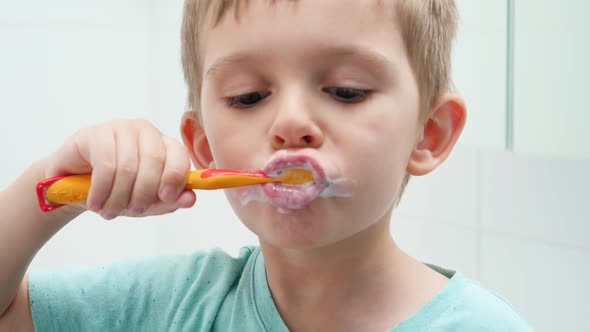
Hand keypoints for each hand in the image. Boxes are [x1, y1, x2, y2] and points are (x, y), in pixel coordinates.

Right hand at [44, 119, 195, 218]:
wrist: (72, 186)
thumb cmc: (117, 190)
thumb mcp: (146, 201)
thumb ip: (169, 201)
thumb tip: (190, 199)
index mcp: (164, 145)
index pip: (179, 155)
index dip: (175, 177)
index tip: (166, 198)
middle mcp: (145, 131)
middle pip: (154, 160)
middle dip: (143, 193)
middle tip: (132, 211)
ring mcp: (120, 128)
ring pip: (128, 166)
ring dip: (119, 197)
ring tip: (109, 211)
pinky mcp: (94, 134)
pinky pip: (105, 165)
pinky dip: (101, 191)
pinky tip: (95, 203)